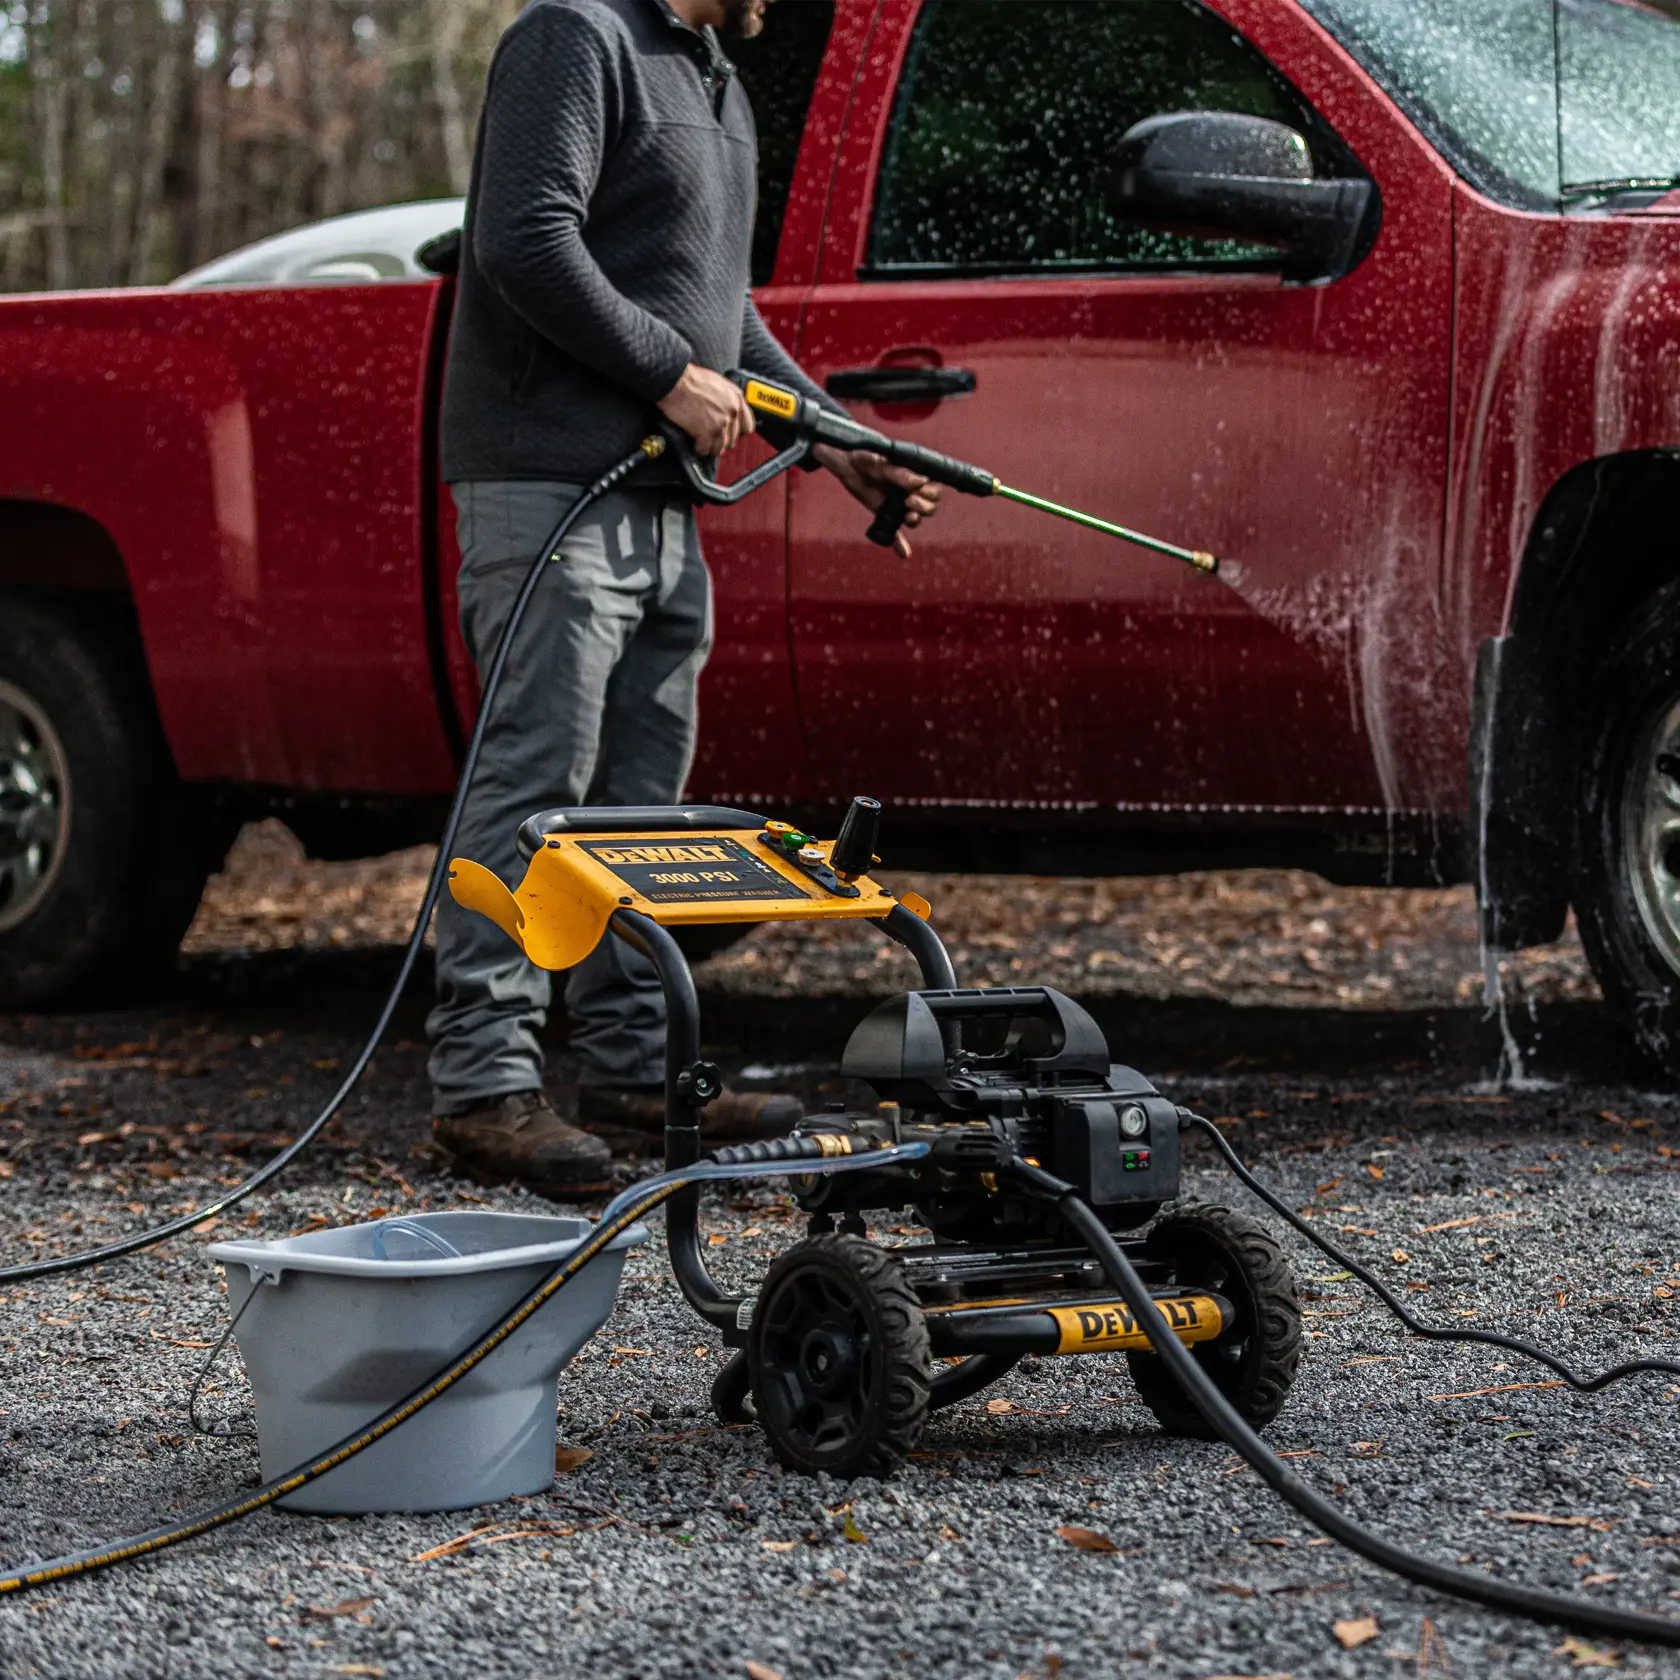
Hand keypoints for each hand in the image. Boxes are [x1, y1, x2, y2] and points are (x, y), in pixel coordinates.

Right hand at [657, 363, 754, 456]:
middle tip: (711, 438)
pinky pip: (704, 449)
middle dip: (721, 440)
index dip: (736, 432)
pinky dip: (698, 448)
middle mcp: (732, 411)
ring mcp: (720, 423)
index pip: (747, 427)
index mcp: (737, 398)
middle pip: (732, 439)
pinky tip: (694, 443)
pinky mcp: (706, 432)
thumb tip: (725, 412)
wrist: (675, 381)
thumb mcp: (718, 384)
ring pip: (720, 447)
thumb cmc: (691, 379)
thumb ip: (726, 400)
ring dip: (710, 446)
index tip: (729, 434)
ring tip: (702, 442)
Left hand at [812, 443, 943, 557]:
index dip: (930, 493)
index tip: (917, 491)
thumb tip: (921, 481)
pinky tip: (904, 554)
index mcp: (915, 476)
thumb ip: (900, 473)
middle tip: (908, 501)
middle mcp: (911, 491)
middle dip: (924, 507)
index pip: (935, 489)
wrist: (847, 464)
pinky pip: (896, 533)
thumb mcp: (882, 463)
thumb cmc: (866, 457)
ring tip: (907, 517)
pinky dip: (900, 545)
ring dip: (916, 520)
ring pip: (916, 519)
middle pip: (930, 506)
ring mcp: (899, 504)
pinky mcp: (886, 515)